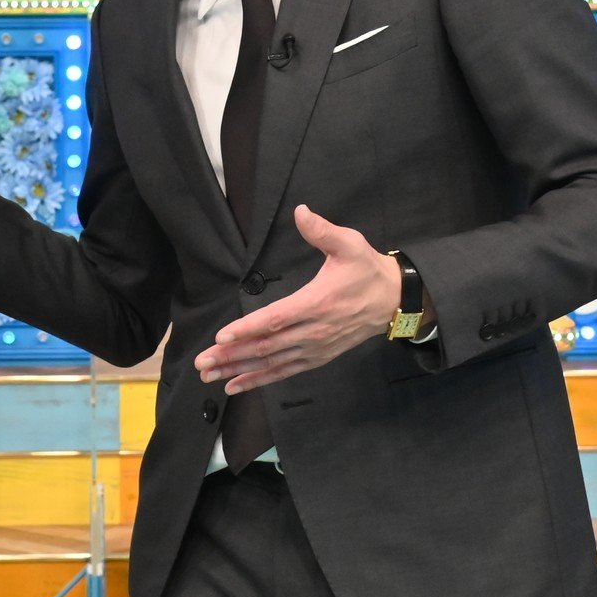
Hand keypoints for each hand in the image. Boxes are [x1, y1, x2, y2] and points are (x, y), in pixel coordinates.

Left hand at [195, 206, 399, 394]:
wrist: (393, 301)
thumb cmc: (366, 270)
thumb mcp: (349, 244)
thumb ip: (322, 231)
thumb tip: (300, 211)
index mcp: (316, 303)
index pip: (276, 319)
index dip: (247, 329)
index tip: (221, 337)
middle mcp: (313, 331)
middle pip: (267, 346)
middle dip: (232, 355)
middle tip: (202, 363)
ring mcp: (315, 348)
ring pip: (271, 363)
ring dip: (239, 370)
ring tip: (210, 376)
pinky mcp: (317, 358)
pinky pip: (284, 372)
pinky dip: (259, 380)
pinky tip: (236, 386)